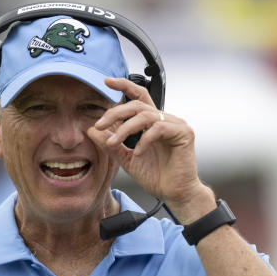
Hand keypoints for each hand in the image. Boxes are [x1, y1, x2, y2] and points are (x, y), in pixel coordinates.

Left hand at [88, 77, 211, 216]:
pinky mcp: (184, 133)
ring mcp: (176, 124)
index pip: (138, 97)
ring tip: (114, 143)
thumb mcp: (126, 159)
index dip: (124, 86)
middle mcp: (165, 119)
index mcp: (153, 122)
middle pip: (137, 104)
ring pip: (145, 116)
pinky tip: (138, 153)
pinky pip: (159, 128)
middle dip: (115, 113)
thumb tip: (92, 130)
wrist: (174, 194)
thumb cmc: (157, 176)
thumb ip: (111, 144)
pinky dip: (144, 140)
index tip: (106, 82)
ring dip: (125, 128)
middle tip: (99, 124)